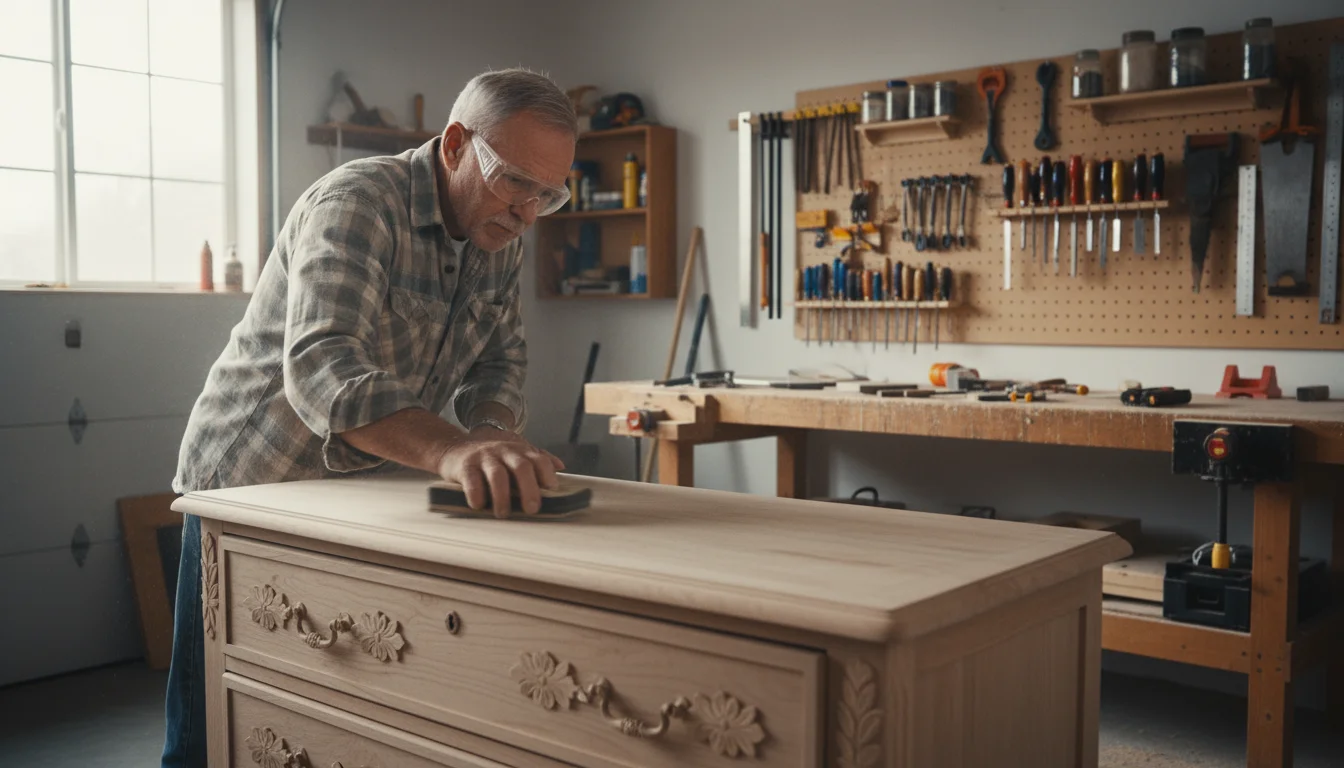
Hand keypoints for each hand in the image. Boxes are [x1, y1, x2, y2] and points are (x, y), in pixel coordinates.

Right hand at [435, 429, 564, 517]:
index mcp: (519, 450)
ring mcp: (484, 457)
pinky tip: (479, 506)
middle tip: (532, 509)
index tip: (551, 489)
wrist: (453, 447)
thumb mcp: (514, 452)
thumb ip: (537, 458)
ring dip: (502, 496)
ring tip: (503, 514)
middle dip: (529, 488)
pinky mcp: (465, 466)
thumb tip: (561, 466)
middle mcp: (504, 451)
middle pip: (521, 466)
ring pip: (497, 474)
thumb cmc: (490, 456)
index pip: (538, 459)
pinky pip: (472, 479)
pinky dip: (476, 493)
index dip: (547, 473)